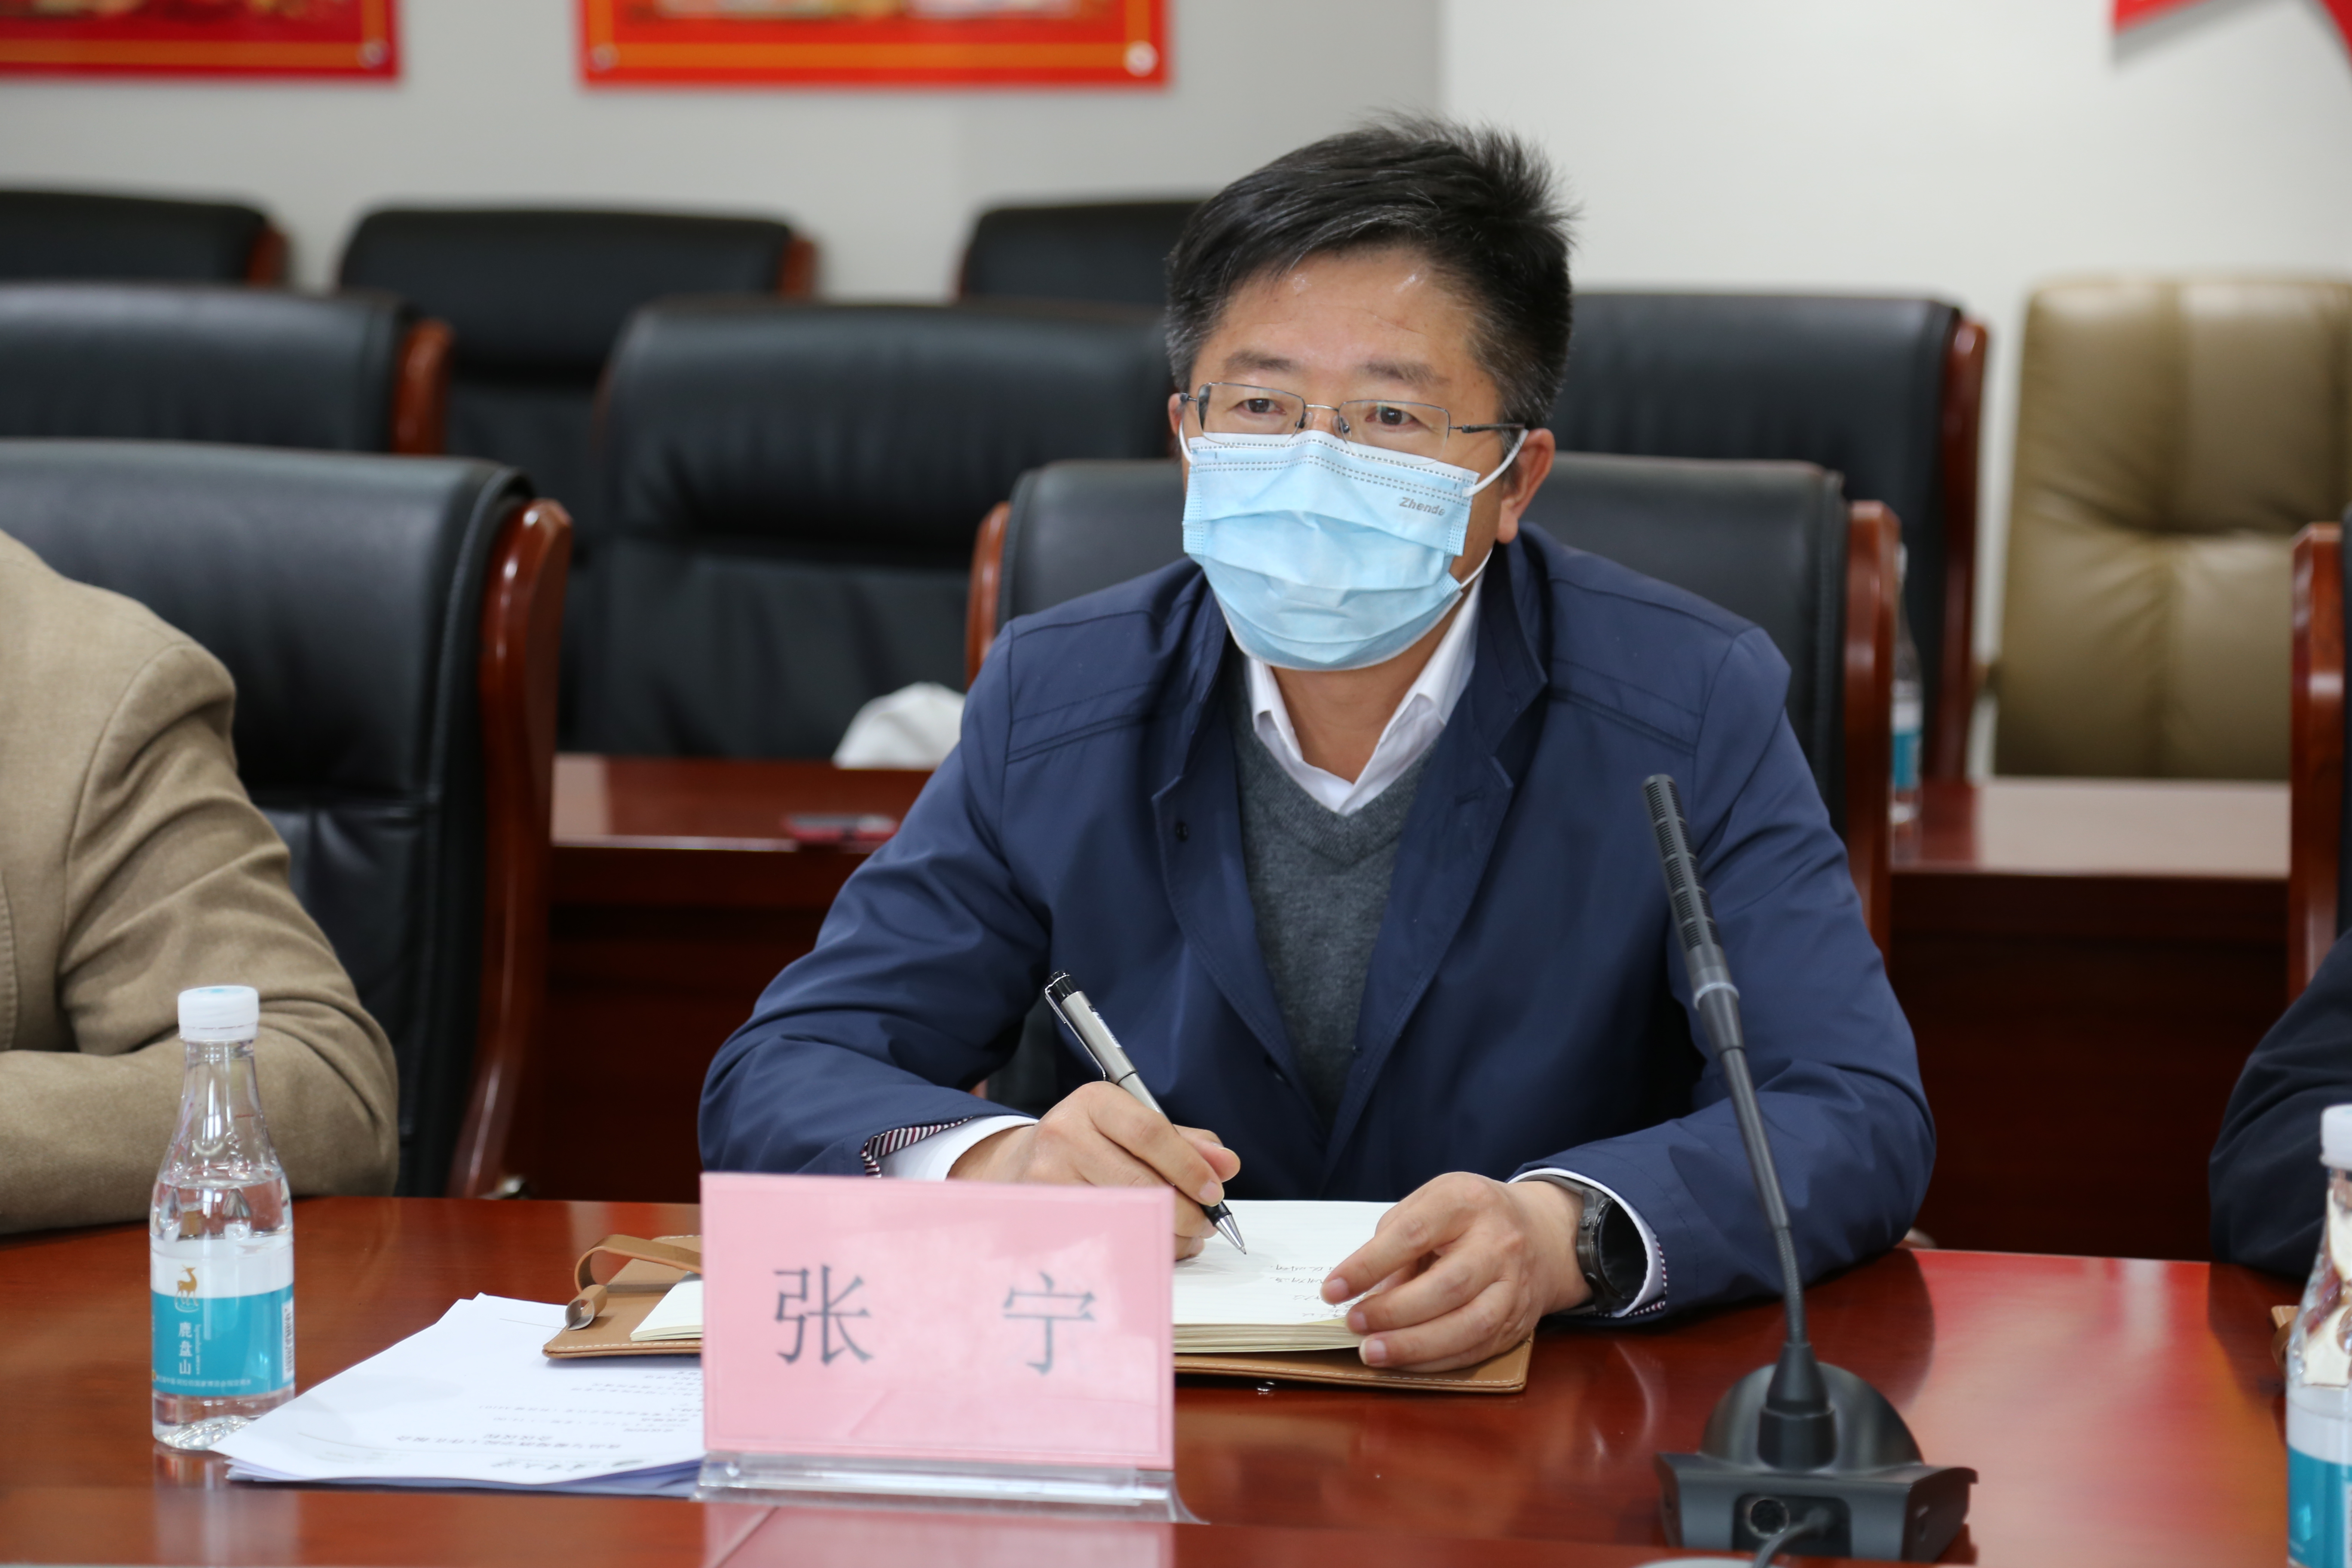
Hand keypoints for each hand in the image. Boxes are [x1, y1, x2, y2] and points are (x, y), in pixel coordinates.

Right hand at [949, 1081, 1240, 1258]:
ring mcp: (1047, 1177)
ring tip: (1182, 1237)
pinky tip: (1149, 1244)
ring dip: (1165, 1235)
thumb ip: (1184, 1142)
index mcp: (1094, 1102)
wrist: (1018, 1166)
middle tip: (1205, 1224)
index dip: (1190, 1166)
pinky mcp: (1042, 1217)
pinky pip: (1102, 1239)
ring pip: (1124, 1216)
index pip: (1150, 1132)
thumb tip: (1226, 1163)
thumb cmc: (1087, 1147)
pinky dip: (1136, 1247)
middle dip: (1185, 1210)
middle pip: (1140, 1181)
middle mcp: (1064, 1133)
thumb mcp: (1131, 1128)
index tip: (1215, 1192)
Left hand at [1319, 1173, 1588, 1371]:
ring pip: (1469, 1325)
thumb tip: (1367, 1293)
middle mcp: (1498, 1243)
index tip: (1332, 1290)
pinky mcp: (1519, 1322)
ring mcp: (1515, 1286)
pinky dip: (1436, 1362)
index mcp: (1467, 1202)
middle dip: (1394, 1312)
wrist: (1542, 1233)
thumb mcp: (1431, 1204)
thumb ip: (1395, 1239)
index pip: (1413, 1234)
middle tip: (1354, 1324)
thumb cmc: (1469, 1216)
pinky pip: (1477, 1349)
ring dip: (1415, 1346)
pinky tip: (1404, 1363)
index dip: (1368, 1265)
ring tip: (1373, 1352)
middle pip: (1448, 1285)